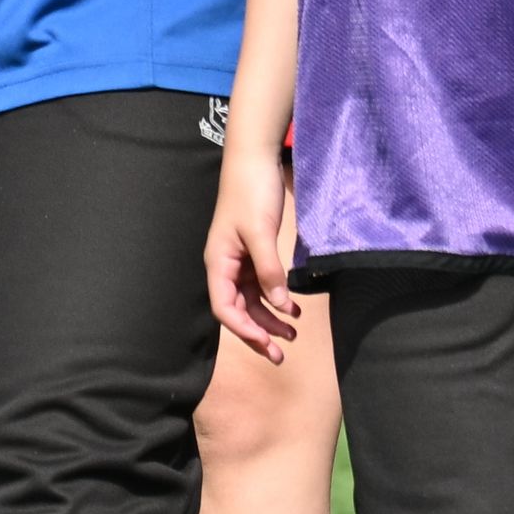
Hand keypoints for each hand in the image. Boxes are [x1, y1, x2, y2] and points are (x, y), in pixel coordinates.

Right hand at [205, 147, 298, 361]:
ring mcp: (240, 259)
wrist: (255, 158)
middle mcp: (226, 265)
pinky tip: (294, 308)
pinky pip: (262, 285)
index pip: (224, 307)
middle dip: (258, 333)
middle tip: (281, 355)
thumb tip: (279, 304)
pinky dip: (277, 299)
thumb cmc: (251, 191)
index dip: (243, 330)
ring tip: (294, 334)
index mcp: (219, 262)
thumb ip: (269, 269)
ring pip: (252, 300)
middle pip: (238, 310)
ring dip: (270, 319)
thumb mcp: (261, 232)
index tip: (266, 345)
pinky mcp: (254, 251)